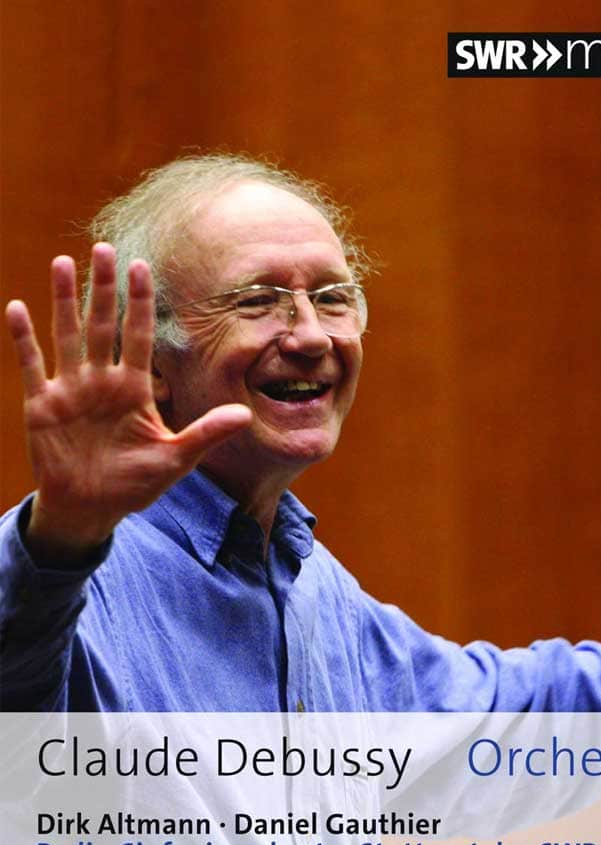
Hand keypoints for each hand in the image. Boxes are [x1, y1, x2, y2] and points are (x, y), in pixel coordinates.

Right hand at [5, 243, 251, 563]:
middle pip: (103, 325)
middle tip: (105, 248)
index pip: (140, 336)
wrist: (92, 508)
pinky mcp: (41, 406)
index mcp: (135, 389)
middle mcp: (102, 381)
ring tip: (65, 263)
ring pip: (67, 336)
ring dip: (64, 301)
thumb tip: (245, 415)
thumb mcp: (176, 458)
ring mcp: (70, 390)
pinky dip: (24, 340)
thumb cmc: (136, 483)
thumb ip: (206, 433)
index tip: (143, 267)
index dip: (141, 303)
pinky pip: (31, 366)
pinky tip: (17, 308)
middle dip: (104, 289)